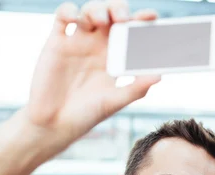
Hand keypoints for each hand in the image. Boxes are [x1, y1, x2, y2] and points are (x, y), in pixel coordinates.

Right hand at [26, 0, 160, 148]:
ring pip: (89, 12)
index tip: (151, 17)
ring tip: (103, 20)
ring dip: (97, 9)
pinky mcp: (56, 43)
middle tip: (123, 17)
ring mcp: (77, 42)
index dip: (141, 21)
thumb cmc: (87, 114)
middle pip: (111, 15)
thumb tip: (159, 75)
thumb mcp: (114, 102)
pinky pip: (62, 17)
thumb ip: (136, 88)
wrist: (55, 123)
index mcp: (116, 58)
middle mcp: (98, 46)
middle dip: (118, 9)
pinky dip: (68, 11)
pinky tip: (73, 18)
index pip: (131, 33)